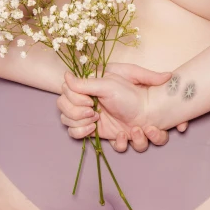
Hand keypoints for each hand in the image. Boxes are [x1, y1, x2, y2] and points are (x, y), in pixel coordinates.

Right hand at [57, 62, 187, 151]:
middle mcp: (85, 98)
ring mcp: (88, 114)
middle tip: (95, 113)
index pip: (65, 90)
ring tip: (98, 120)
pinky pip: (76, 134)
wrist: (147, 113)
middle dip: (78, 113)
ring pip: (68, 122)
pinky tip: (95, 129)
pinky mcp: (94, 128)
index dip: (74, 99)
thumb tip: (65, 75)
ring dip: (81, 124)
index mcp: (88, 84)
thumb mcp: (108, 85)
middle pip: (63, 108)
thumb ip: (85, 82)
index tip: (90, 101)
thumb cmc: (131, 95)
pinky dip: (83, 133)